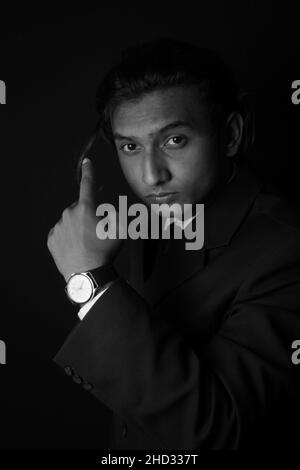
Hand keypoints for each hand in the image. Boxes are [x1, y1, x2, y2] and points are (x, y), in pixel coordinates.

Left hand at [47, 158, 123, 281]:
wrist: (88, 274)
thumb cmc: (105, 251)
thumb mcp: (121, 230)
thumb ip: (120, 214)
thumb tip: (114, 210)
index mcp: (85, 208)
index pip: (88, 185)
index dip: (89, 172)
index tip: (87, 162)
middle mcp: (69, 214)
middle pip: (80, 208)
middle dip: (88, 215)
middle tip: (97, 232)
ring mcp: (58, 227)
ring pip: (70, 222)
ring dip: (78, 227)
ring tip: (87, 243)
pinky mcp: (52, 240)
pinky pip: (61, 233)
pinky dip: (68, 238)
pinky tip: (77, 248)